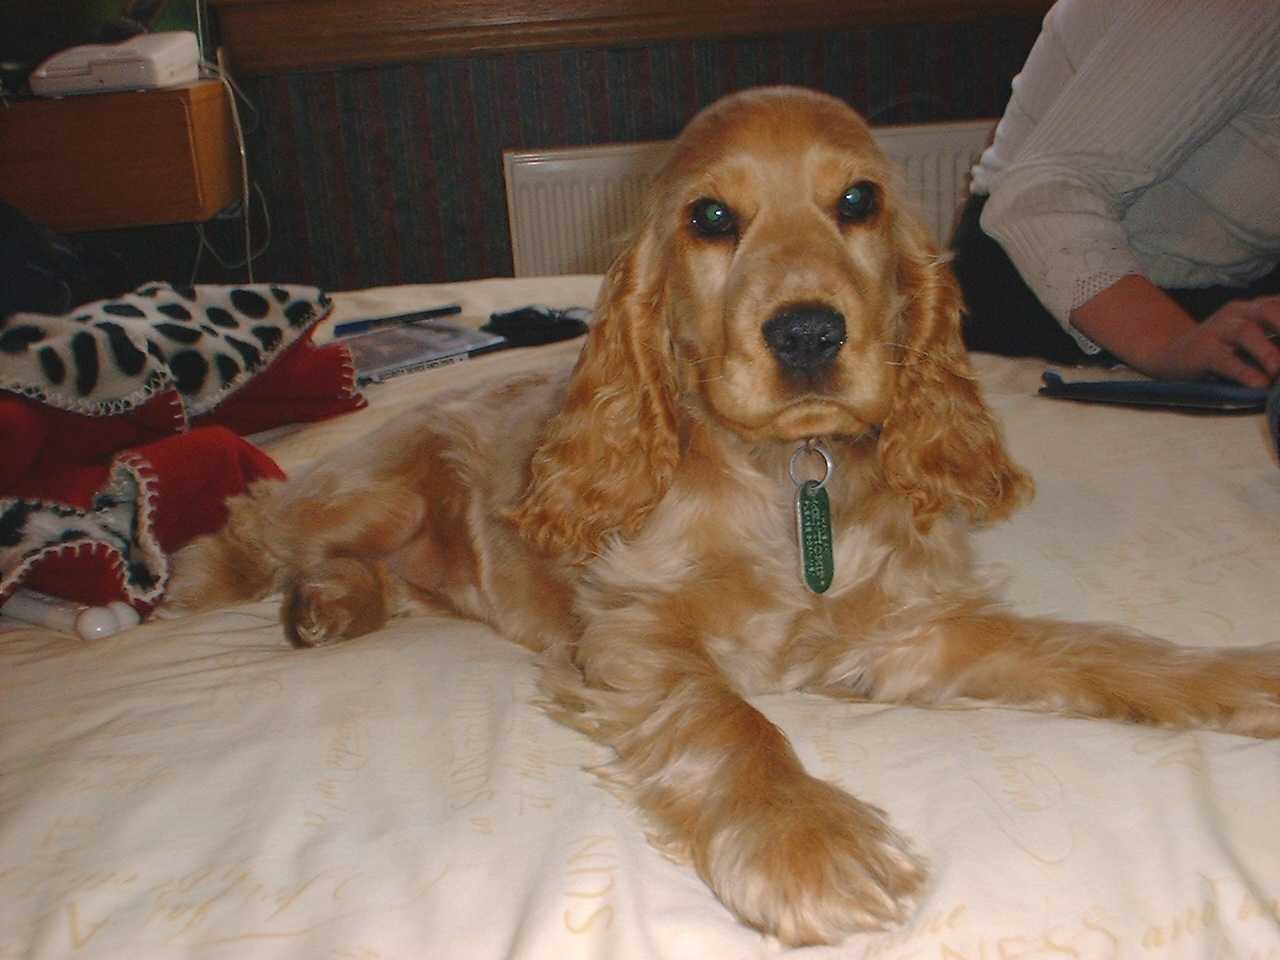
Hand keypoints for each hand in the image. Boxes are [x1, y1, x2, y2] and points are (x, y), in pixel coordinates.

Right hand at [1071, 277, 1279, 388]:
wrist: (1170, 355)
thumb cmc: (1221, 350)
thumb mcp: (1252, 338)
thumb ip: (1274, 342)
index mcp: (1255, 308)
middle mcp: (1238, 313)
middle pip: (1270, 311)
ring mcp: (1216, 330)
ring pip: (1246, 332)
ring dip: (1267, 351)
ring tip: (1278, 370)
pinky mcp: (1200, 351)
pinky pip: (1223, 361)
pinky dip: (1243, 372)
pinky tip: (1259, 384)